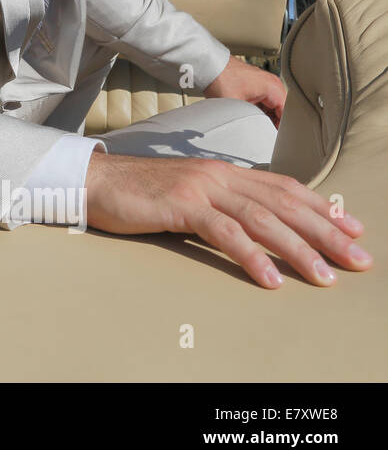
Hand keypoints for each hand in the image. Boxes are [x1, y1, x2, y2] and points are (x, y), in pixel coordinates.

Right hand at [85, 149, 371, 287]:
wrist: (93, 180)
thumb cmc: (135, 191)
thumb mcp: (185, 192)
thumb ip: (217, 203)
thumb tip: (247, 227)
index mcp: (222, 171)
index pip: (284, 188)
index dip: (321, 209)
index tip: (351, 231)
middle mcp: (218, 175)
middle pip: (284, 204)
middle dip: (326, 232)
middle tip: (357, 259)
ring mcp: (201, 187)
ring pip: (263, 219)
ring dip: (298, 250)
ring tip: (323, 276)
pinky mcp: (181, 203)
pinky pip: (225, 233)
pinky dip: (252, 257)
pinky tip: (269, 278)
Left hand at [204, 56, 284, 125]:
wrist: (208, 64)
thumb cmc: (220, 79)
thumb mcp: (236, 106)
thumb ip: (250, 120)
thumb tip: (254, 131)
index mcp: (273, 87)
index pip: (286, 112)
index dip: (280, 127)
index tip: (273, 136)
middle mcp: (272, 82)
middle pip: (280, 108)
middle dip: (273, 121)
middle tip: (264, 133)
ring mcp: (264, 81)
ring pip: (272, 105)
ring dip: (266, 115)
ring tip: (255, 125)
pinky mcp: (256, 82)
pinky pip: (264, 99)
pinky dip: (260, 108)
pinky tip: (250, 115)